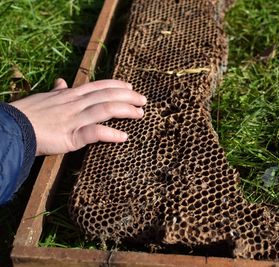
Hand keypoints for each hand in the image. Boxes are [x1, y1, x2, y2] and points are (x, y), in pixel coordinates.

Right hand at [10, 78, 146, 155]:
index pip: (99, 85)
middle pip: (109, 95)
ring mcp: (75, 118)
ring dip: (127, 111)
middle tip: (143, 101)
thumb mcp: (44, 97)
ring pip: (107, 109)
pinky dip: (111, 134)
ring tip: (140, 115)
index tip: (130, 86)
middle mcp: (76, 103)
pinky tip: (124, 137)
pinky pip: (95, 132)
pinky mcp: (71, 136)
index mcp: (71, 94)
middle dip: (129, 96)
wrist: (12, 128)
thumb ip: (57, 90)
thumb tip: (61, 81)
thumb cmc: (27, 113)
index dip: (117, 85)